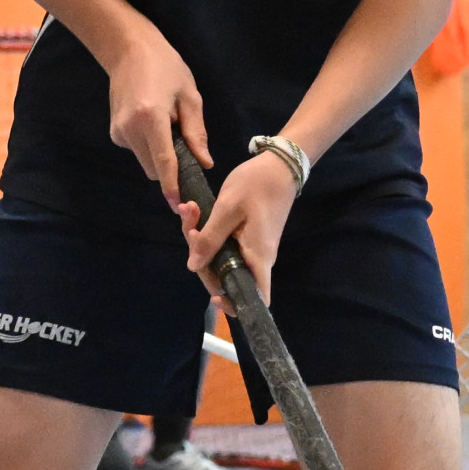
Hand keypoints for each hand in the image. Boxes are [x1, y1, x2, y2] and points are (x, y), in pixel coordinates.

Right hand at [104, 25, 209, 206]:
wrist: (127, 49)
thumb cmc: (165, 66)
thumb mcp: (189, 95)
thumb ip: (196, 132)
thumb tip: (204, 163)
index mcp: (151, 118)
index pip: (164, 162)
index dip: (173, 186)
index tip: (179, 205)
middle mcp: (131, 129)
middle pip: (154, 168)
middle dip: (171, 168)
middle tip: (185, 146)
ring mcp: (119, 132)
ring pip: (146, 161)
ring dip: (160, 156)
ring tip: (167, 125)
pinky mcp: (115, 133)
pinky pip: (138, 150)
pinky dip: (149, 145)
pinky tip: (152, 120)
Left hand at [181, 149, 300, 306]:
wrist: (279, 165)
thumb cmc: (257, 185)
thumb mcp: (228, 209)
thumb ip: (210, 239)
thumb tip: (193, 266)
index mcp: (257, 257)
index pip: (255, 298)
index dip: (235, 305)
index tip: (214, 296)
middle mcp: (256, 258)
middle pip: (226, 278)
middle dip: (201, 259)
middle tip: (189, 227)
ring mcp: (251, 248)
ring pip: (221, 259)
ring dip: (201, 240)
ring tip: (190, 211)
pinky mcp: (246, 237)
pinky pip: (223, 245)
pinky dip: (208, 233)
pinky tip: (195, 212)